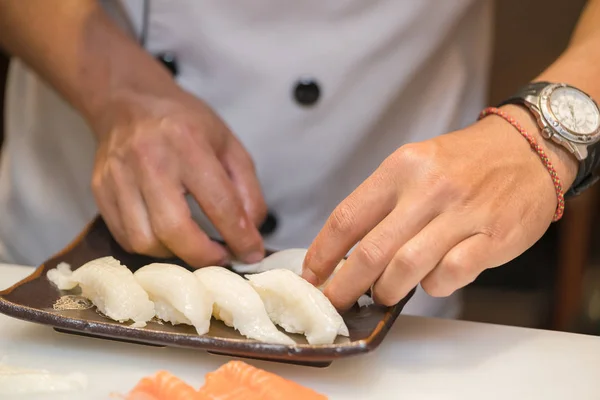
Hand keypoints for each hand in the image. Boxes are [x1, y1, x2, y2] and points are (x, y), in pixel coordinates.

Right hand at [91, 87, 266, 266]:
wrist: (128, 102)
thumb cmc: (185, 123)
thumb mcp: (227, 144)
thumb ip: (247, 189)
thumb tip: (251, 233)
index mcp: (188, 143)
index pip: (219, 202)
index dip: (240, 236)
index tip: (251, 254)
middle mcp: (148, 160)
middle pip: (174, 229)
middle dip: (204, 256)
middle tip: (220, 258)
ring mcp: (118, 177)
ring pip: (145, 240)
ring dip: (175, 254)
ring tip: (193, 246)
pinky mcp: (99, 191)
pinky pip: (125, 237)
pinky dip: (151, 247)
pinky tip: (167, 237)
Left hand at [302, 105, 577, 309]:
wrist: (527, 149)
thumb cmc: (464, 163)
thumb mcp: (414, 165)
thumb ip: (382, 204)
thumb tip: (345, 252)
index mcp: (401, 168)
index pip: (346, 217)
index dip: (322, 254)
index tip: (311, 276)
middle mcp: (428, 189)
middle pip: (370, 251)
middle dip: (344, 287)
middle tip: (335, 301)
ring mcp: (462, 214)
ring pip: (406, 269)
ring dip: (387, 291)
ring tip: (383, 294)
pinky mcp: (493, 237)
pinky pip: (450, 275)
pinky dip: (434, 286)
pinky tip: (432, 279)